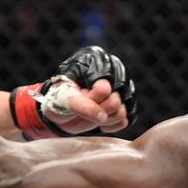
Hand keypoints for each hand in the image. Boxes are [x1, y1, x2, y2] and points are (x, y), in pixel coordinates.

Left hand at [10, 46, 137, 139]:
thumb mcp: (61, 97)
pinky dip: (110, 125)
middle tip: (82, 109)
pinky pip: (124, 121)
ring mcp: (123, 87)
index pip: (102, 90)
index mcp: (97, 62)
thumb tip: (101, 116)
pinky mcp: (127, 103)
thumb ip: (79, 104)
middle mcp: (115, 71)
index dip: (88, 102)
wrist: (61, 104)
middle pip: (115, 102)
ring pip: (121, 112)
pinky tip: (98, 120)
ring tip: (89, 114)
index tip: (77, 101)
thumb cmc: (60, 96)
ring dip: (102, 120)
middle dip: (94, 111)